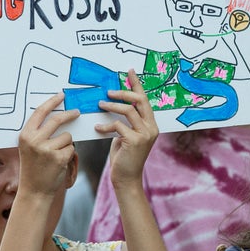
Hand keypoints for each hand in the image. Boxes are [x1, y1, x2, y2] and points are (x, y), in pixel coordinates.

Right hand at [17, 92, 80, 198]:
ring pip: (67, 136)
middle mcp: (35, 140)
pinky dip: (69, 154)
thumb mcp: (29, 147)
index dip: (52, 102)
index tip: (61, 95)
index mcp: (25, 135)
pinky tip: (60, 163)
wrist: (34, 191)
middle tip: (77, 112)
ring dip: (67, 144)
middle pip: (57, 120)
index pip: (40, 112)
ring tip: (57, 155)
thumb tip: (58, 115)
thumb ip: (39, 132)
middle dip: (69, 114)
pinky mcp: (59, 158)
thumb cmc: (33, 167)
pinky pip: (71, 148)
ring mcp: (47, 149)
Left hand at [96, 70, 158, 189]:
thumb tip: (112, 104)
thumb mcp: (126, 135)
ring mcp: (145, 134)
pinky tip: (97, 128)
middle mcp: (152, 127)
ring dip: (112, 106)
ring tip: (100, 105)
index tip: (129, 71)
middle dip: (123, 92)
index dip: (137, 84)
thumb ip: (125, 121)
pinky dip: (106, 126)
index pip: (145, 99)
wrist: (126, 178)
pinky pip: (118, 125)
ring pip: (128, 111)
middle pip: (140, 101)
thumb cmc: (124, 156)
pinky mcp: (135, 141)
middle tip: (108, 90)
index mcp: (151, 124)